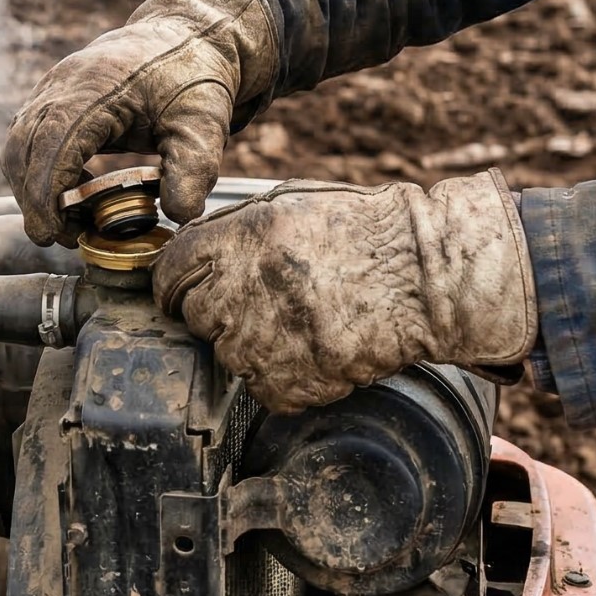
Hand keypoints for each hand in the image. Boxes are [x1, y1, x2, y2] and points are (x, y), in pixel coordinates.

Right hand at [6, 0, 278, 244]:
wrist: (188, 36)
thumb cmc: (194, 78)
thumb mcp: (206, 123)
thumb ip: (195, 168)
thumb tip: (177, 216)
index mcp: (98, 86)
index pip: (53, 142)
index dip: (45, 192)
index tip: (53, 233)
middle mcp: (65, 82)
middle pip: (23, 144)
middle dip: (32, 197)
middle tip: (60, 237)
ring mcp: (55, 85)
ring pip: (20, 141)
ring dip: (33, 186)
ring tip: (69, 223)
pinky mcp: (55, 95)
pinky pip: (30, 135)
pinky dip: (41, 170)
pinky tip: (74, 194)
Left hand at [152, 174, 536, 412]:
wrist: (426, 278)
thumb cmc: (364, 234)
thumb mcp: (290, 206)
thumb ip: (232, 230)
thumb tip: (187, 253)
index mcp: (241, 238)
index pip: (168, 274)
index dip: (175, 283)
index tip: (184, 291)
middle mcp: (244, 289)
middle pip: (193, 316)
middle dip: (217, 311)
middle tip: (263, 302)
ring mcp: (265, 341)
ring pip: (228, 356)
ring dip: (253, 345)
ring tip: (299, 321)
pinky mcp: (291, 383)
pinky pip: (264, 389)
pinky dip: (284, 377)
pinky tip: (315, 348)